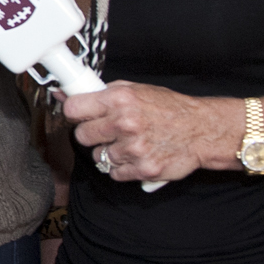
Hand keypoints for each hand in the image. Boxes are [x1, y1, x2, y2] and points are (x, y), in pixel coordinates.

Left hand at [66, 82, 239, 183]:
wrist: (201, 129)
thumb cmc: (168, 108)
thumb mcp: (134, 90)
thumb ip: (100, 93)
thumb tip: (62, 93)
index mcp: (119, 99)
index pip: (73, 109)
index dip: (75, 113)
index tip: (81, 115)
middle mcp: (125, 123)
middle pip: (82, 136)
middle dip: (92, 134)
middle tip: (108, 131)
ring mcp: (134, 148)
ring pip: (98, 156)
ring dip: (110, 152)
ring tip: (129, 143)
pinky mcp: (143, 169)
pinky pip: (114, 173)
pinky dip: (122, 168)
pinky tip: (136, 156)